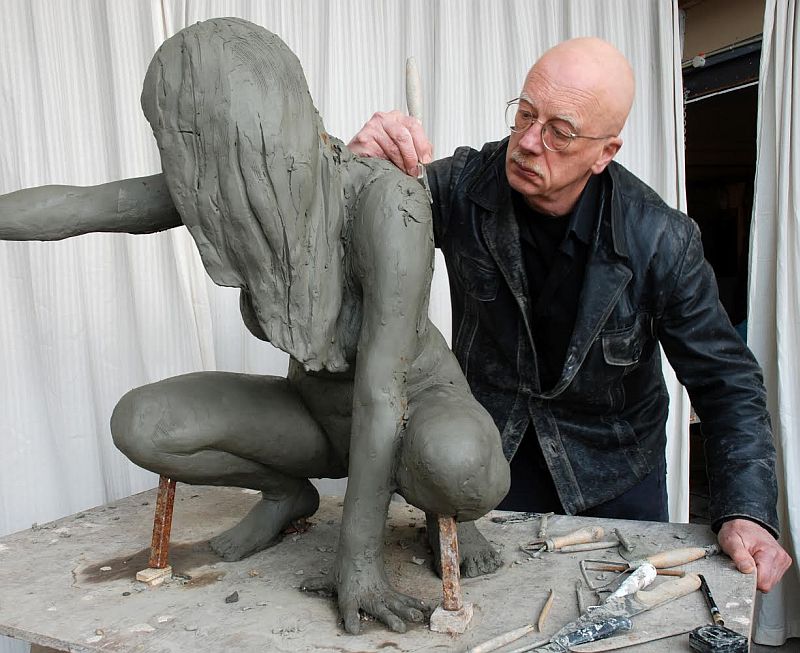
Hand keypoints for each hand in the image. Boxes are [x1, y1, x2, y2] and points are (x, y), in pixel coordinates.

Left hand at [301, 554, 430, 633]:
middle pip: (380, 609)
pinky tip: (425, 610)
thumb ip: (317, 586)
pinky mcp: (390, 591)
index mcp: (350, 597)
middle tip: (399, 628)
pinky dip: (415, 604)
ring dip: (407, 612)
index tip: (354, 630)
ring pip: (396, 604)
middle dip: (390, 619)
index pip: (349, 610)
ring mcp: (381, 594)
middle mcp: (368, 597)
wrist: (360, 550)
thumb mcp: (330, 579)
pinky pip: (403, 599)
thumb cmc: (344, 568)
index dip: (351, 621)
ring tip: (415, 619)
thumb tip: (300, 587)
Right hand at [347, 110, 432, 175]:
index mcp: (397, 118)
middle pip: (404, 136)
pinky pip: (381, 154)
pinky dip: (388, 164)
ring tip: (403, 172)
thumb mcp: (402, 148)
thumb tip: (426, 159)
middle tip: (414, 170)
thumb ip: (416, 148)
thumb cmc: (379, 153)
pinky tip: (388, 168)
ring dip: (401, 164)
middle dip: (412, 156)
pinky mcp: (363, 139)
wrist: (357, 158)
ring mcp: (372, 127)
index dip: (422, 145)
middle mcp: (384, 119)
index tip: (425, 160)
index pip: (414, 125)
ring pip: (393, 147)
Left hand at [717, 519, 791, 591]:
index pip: (763, 581)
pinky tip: (756, 562)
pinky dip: (762, 573)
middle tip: (744, 563)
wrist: (744, 523)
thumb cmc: (737, 530)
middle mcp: (780, 557)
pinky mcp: (782, 564)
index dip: (749, 579)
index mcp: (770, 552)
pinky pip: (771, 578)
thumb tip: (747, 570)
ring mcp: (782, 561)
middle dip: (753, 577)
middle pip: (767, 584)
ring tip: (750, 561)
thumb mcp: (730, 540)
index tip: (741, 569)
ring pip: (769, 582)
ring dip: (757, 575)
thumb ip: (738, 555)